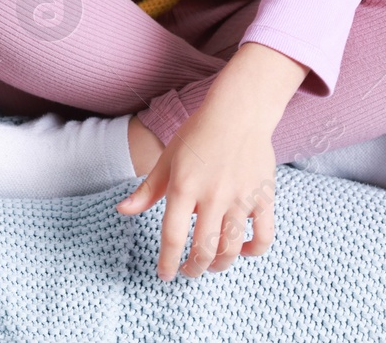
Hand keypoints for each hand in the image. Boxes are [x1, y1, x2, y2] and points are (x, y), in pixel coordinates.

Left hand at [115, 43, 305, 279]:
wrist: (238, 112)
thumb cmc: (198, 135)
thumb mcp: (167, 159)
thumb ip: (147, 190)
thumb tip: (121, 211)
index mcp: (183, 186)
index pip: (172, 236)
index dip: (166, 261)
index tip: (165, 274)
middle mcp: (212, 196)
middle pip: (202, 250)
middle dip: (193, 269)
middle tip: (188, 270)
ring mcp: (240, 198)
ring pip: (231, 249)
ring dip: (219, 264)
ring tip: (210, 264)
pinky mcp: (263, 197)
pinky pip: (263, 236)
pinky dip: (253, 251)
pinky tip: (242, 251)